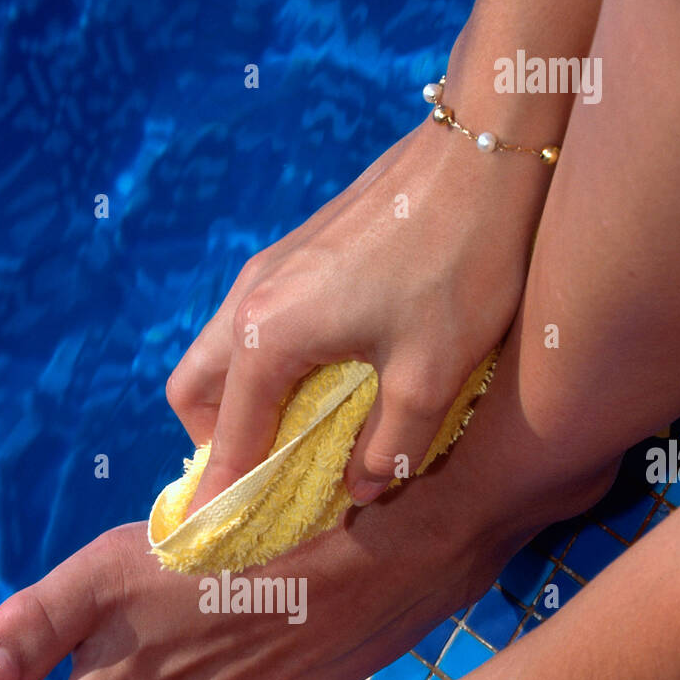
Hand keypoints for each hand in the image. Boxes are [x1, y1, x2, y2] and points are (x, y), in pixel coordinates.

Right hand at [168, 116, 552, 510]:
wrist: (484, 146)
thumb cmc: (460, 263)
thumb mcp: (430, 378)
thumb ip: (387, 449)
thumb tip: (357, 489)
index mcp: (269, 336)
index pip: (227, 438)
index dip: (226, 493)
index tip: (224, 533)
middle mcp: (251, 300)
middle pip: (195, 391)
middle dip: (217, 443)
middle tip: (266, 477)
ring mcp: (269, 268)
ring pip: (219, 353)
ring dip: (239, 403)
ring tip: (294, 438)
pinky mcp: (295, 252)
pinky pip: (251, 326)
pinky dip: (262, 369)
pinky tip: (321, 382)